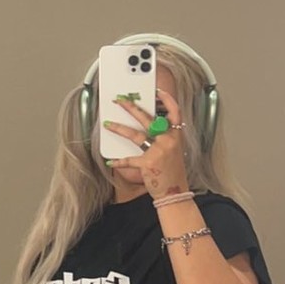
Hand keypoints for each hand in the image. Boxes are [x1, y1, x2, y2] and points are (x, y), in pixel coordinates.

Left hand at [102, 86, 188, 201]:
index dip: (167, 99)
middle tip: (120, 100)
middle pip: (147, 118)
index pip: (175, 112)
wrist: (175, 192)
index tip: (158, 91)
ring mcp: (159, 150)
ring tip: (107, 124)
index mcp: (176, 135)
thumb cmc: (172, 172)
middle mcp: (169, 140)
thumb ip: (164, 137)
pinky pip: (129, 159)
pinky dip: (119, 161)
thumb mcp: (174, 150)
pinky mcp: (148, 163)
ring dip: (119, 128)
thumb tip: (146, 126)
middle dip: (131, 107)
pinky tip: (111, 161)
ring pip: (135, 134)